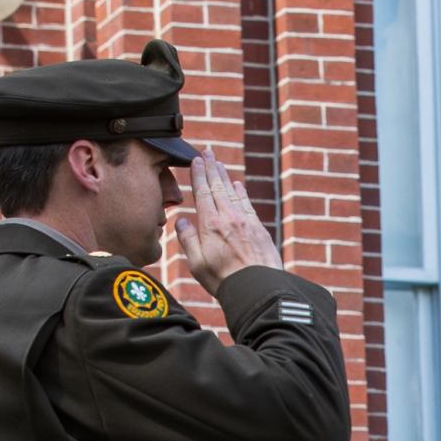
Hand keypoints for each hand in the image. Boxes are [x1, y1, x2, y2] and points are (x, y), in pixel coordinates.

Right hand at [171, 150, 282, 294]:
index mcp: (210, 225)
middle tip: (207, 152)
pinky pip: (247, 204)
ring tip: (219, 163)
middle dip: (211, 167)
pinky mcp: (258, 228)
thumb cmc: (223, 280)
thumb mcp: (197, 264)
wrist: (258, 289)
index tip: (196, 160)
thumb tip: (181, 221)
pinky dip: (241, 192)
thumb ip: (188, 240)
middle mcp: (228, 218)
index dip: (199, 174)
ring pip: (232, 192)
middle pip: (218, 187)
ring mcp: (245, 221)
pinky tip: (238, 185)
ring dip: (225, 176)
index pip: (202, 193)